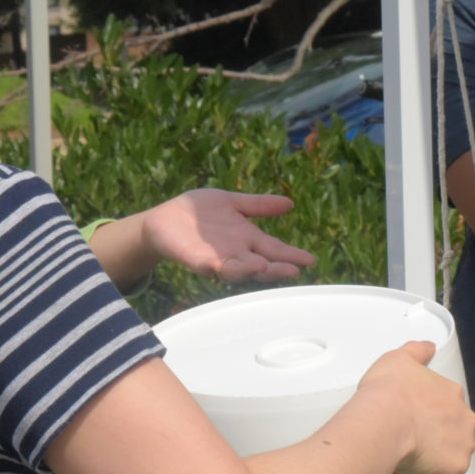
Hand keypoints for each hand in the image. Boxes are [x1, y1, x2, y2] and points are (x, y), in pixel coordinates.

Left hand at [140, 189, 317, 281]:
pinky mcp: (198, 260)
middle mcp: (237, 252)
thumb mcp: (232, 203)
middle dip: (278, 267)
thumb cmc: (199, 213)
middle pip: (262, 263)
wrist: (164, 219)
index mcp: (247, 238)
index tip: (310, 260)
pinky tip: (238, 266)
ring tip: (269, 268)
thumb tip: (289, 203)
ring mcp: (218, 258)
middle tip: (296, 270)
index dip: (291, 255)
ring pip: (241, 269)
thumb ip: (258, 205)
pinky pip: (215, 267)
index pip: (274, 248)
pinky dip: (228, 268)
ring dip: (255, 270)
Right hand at [358, 340, 474, 473]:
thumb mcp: (399, 359)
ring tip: (398, 464)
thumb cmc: (388, 390)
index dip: (426, 418)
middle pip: (450, 435)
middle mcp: (464, 420)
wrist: (384, 420)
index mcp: (452, 394)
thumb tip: (428, 347)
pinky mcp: (452, 470)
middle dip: (431, 442)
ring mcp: (461, 445)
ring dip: (428, 464)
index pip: (444, 409)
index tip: (409, 423)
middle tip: (402, 445)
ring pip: (444, 459)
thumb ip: (416, 351)